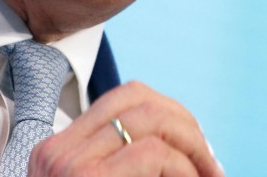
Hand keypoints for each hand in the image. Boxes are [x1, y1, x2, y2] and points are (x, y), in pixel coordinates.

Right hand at [28, 81, 224, 176]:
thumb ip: (121, 165)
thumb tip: (181, 150)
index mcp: (55, 152)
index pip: (122, 98)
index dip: (169, 113)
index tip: (195, 147)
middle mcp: (55, 153)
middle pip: (138, 99)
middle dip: (185, 125)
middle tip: (211, 163)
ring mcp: (66, 165)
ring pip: (150, 119)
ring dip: (191, 147)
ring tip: (207, 175)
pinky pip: (153, 153)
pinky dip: (183, 168)